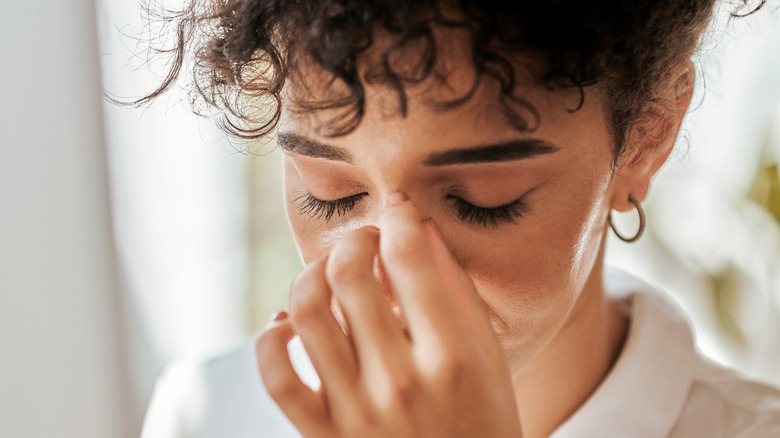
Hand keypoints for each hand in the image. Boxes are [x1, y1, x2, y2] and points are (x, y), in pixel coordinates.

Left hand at [256, 194, 522, 436]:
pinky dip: (272, 338)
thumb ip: (458, 292)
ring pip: (307, 313)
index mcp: (452, 358)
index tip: (398, 213)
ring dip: (310, 275)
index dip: (399, 220)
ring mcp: (356, 413)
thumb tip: (419, 229)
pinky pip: (276, 376)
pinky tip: (291, 325)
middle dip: (353, 239)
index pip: (410, 259)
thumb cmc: (483, 424)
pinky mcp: (323, 437)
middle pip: (350, 276)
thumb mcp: (490, 360)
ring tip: (327, 275)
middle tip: (363, 241)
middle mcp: (400, 382)